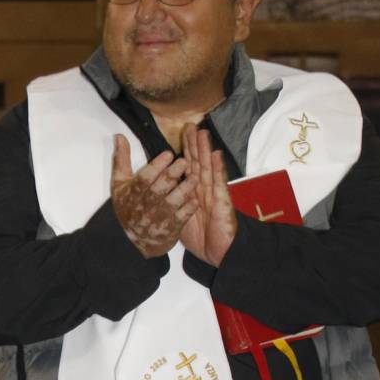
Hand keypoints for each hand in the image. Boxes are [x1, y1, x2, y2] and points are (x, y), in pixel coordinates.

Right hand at [110, 138, 193, 256]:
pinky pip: (182, 217)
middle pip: (159, 188)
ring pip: (173, 201)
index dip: (157, 166)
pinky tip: (195, 198)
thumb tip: (119, 136)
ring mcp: (158, 217)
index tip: (168, 154)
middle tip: (184, 162)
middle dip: (172, 174)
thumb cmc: (127, 208)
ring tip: (194, 177)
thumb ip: (121, 159)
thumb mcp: (119, 184)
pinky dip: (189, 208)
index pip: (145, 177)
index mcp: (133, 192)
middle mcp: (145, 205)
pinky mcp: (170, 228)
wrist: (131, 240)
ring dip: (184, 189)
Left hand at [180, 128, 237, 265]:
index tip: (180, 134)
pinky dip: (217, 169)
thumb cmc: (200, 237)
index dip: (185, 151)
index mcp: (192, 192)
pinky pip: (218, 184)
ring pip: (208, 168)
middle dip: (194, 145)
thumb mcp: (178, 218)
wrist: (217, 253)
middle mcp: (203, 190)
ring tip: (203, 133)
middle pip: (198, 163)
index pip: (188, 167)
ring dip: (205, 150)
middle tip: (190, 125)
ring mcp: (213, 194)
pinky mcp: (221, 202)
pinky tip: (216, 155)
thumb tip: (157, 192)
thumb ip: (170, 202)